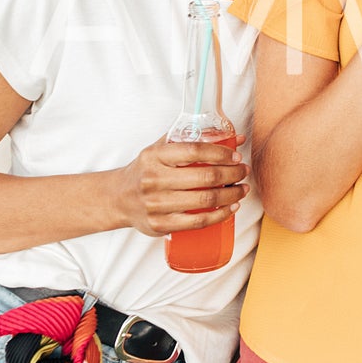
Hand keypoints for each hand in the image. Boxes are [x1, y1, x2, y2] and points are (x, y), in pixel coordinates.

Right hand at [110, 133, 248, 235]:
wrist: (118, 198)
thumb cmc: (146, 171)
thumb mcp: (161, 149)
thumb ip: (193, 140)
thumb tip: (236, 138)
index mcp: (154, 156)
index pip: (194, 150)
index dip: (221, 153)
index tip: (236, 156)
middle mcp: (154, 179)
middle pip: (205, 176)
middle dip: (232, 173)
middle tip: (243, 171)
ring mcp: (157, 204)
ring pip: (205, 199)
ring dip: (231, 194)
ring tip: (242, 188)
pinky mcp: (161, 224)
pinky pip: (198, 221)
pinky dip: (220, 215)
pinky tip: (231, 207)